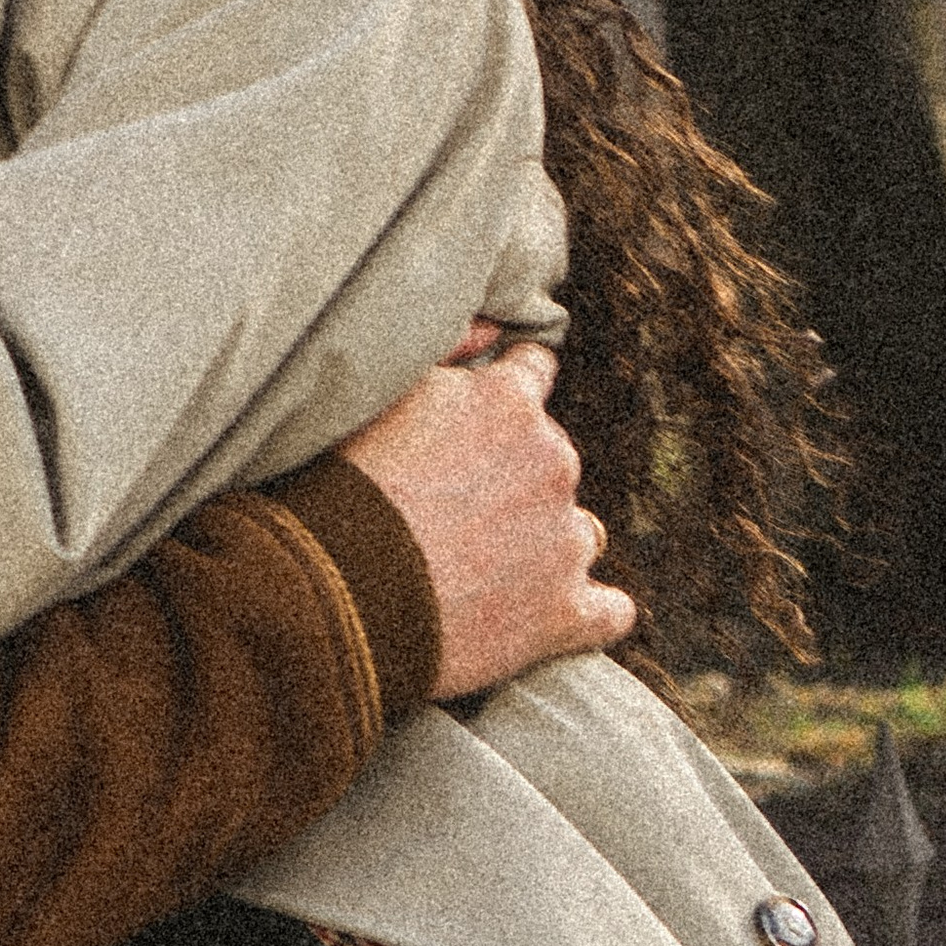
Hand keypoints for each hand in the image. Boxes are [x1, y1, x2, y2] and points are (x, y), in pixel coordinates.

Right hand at [340, 340, 633, 698]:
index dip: (504, 401)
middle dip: (517, 481)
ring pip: (582, 533)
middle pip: (555, 460)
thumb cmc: (342, 487)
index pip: (535, 374)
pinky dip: (587, 615)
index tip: (479, 429)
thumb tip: (493, 324)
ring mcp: (566, 540)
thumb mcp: (381, 393)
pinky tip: (549, 620)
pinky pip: (610, 612)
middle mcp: (554, 461)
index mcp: (510, 401)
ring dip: (549, 546)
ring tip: (488, 573)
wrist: (335, 594)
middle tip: (454, 514)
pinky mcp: (567, 613)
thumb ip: (447, 348)